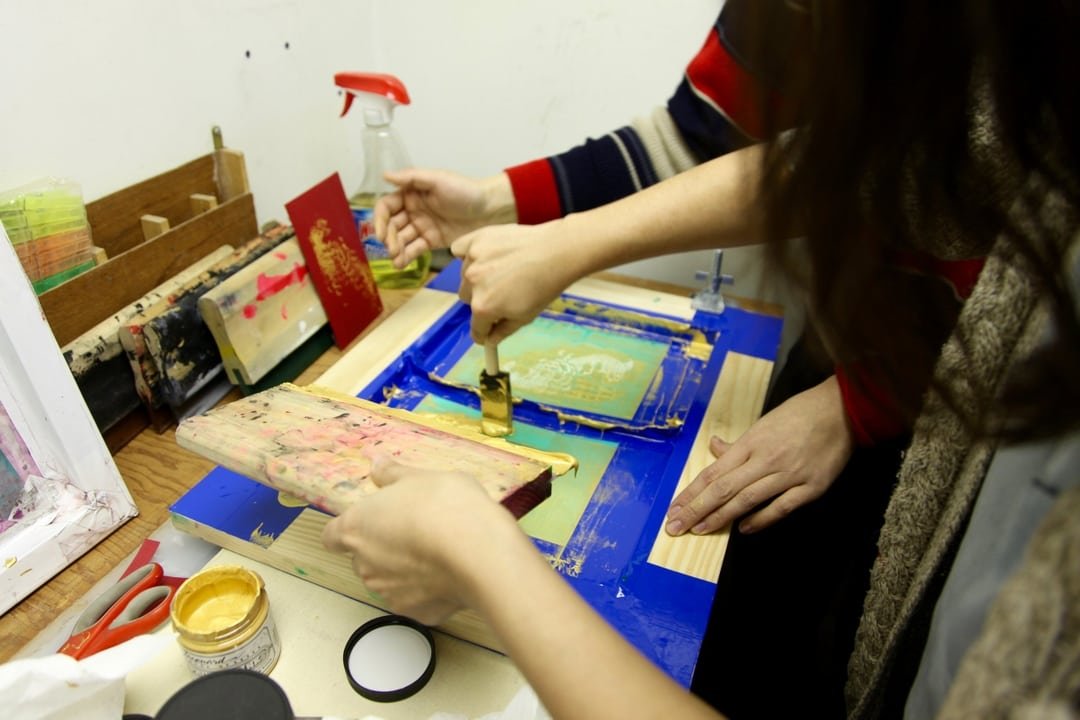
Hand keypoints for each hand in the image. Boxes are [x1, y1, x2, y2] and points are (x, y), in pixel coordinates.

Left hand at [321, 459, 518, 625]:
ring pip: (388, 581)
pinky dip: (428, 591)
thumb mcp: (420, 476)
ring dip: (403, 571)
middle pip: (362, 559)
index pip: (331, 536)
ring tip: (437, 554)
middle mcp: (364, 565)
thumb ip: (392, 474)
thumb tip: (376, 463)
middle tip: (415, 531)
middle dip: (381, 548)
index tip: (373, 521)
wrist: (478, 550)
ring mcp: (389, 593)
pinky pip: (417, 600)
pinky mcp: (416, 614)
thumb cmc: (444, 504)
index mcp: (356, 528)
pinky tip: (450, 575)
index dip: (350, 529)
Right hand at [374, 169, 514, 269]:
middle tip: (391, 249)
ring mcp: (422, 227)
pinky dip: (406, 257)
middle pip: (392, 225)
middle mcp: (413, 210)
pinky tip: (400, 264)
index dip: (379, 220)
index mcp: (411, 193)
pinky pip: (414, 249)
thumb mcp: (438, 179)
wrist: (490, 210)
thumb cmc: (465, 190)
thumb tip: (385, 175)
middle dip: (388, 238)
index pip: (386, 207)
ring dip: (395, 249)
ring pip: (401, 239)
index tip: (380, 234)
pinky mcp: (431, 241)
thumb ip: (411, 178)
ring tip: (396, 259)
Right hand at [451, 221, 581, 343]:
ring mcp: (472, 260)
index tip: (488, 331)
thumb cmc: (544, 287)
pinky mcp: (476, 239)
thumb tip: (489, 341)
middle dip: (481, 298)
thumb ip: (503, 331)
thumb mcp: (525, 317)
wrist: (556, 252)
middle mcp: (471, 284)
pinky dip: (466, 254)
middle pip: (467, 298)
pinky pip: (459, 249)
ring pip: (465, 274)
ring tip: (500, 268)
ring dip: (476, 275)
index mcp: (483, 307)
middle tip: (501, 291)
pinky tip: (482, 254)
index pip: (476, 328)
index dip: (483, 333)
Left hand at [665, 376, 854, 534]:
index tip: (673, 509)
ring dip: (721, 517)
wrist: (842, 410)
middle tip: (676, 526)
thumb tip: (714, 447)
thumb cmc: (799, 415)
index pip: (712, 473)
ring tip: (700, 530)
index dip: (691, 493)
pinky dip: (761, 519)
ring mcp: (788, 474)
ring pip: (747, 499)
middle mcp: (765, 459)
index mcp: (751, 442)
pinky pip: (781, 507)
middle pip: (723, 489)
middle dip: (696, 509)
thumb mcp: (763, 423)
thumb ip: (739, 444)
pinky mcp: (811, 487)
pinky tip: (744, 529)